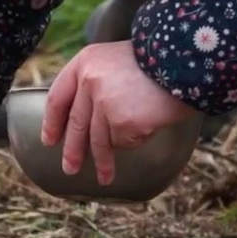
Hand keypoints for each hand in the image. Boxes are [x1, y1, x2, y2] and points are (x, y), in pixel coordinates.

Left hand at [40, 40, 196, 184]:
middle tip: (69, 169)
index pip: (58, 97)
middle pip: (75, 123)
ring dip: (102, 162)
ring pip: (99, 139)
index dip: (52, 122)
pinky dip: (135, 140)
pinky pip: (125, 140)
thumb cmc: (156, 61)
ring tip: (104, 177)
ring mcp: (104, 101)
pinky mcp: (123, 120)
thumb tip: (83, 117)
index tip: (49, 140)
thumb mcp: (116, 59)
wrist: (187, 59)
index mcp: (84, 62)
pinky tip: (147, 130)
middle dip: (72, 150)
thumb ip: (96, 80)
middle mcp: (89, 81)